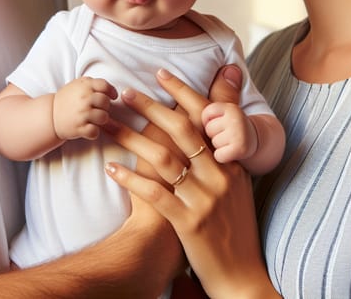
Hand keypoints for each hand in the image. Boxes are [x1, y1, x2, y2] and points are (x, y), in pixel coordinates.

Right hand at [53, 76, 116, 140]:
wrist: (50, 115)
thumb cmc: (67, 99)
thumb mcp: (77, 84)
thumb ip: (92, 83)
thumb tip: (110, 89)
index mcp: (84, 86)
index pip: (104, 85)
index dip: (111, 91)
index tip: (112, 96)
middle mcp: (83, 99)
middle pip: (106, 102)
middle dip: (105, 107)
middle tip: (98, 108)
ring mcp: (81, 114)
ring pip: (104, 117)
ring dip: (101, 119)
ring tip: (94, 119)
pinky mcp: (78, 128)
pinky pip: (95, 132)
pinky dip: (93, 132)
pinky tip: (89, 128)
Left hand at [104, 68, 279, 298]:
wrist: (242, 276)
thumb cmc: (235, 227)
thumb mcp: (237, 185)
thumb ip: (224, 151)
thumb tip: (214, 121)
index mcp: (231, 162)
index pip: (206, 117)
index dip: (182, 92)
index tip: (160, 74)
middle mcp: (219, 176)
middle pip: (181, 130)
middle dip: (150, 107)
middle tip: (125, 93)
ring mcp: (204, 199)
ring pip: (163, 158)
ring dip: (131, 138)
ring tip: (108, 126)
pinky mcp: (189, 223)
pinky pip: (155, 194)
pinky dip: (131, 179)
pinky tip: (111, 169)